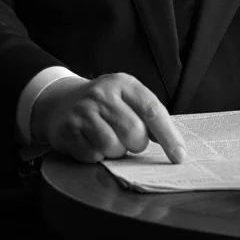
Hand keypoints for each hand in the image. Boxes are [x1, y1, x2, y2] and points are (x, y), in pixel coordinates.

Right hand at [31, 72, 186, 164]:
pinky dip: (96, 156)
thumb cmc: (104, 104)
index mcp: (124, 84)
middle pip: (134, 133)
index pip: (152, 110)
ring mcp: (83, 111)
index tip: (179, 156)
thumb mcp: (126, 98)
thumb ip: (148, 116)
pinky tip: (91, 143)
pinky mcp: (67, 130)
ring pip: (113, 147)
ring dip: (115, 152)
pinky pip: (92, 156)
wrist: (60, 101)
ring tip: (108, 140)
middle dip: (136, 144)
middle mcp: (102, 94)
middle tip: (128, 140)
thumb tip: (174, 145)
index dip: (168, 136)